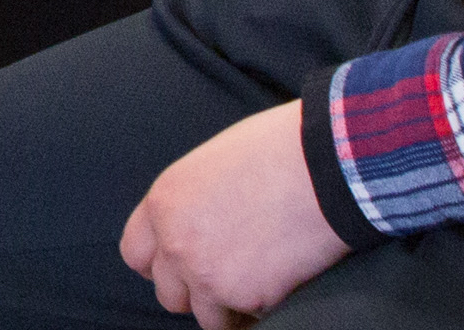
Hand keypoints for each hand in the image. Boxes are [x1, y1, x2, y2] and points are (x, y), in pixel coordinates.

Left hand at [117, 100, 350, 329]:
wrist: (327, 166)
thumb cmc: (278, 150)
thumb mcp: (212, 164)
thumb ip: (192, 203)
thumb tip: (197, 225)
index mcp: (164, 203)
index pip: (136, 254)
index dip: (161, 264)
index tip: (182, 266)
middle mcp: (176, 243)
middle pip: (169, 293)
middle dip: (195, 290)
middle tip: (227, 276)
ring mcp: (209, 276)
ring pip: (208, 317)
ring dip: (229, 307)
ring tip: (259, 280)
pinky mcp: (248, 298)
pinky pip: (250, 319)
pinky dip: (263, 308)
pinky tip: (282, 279)